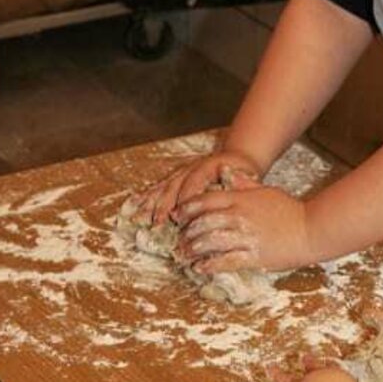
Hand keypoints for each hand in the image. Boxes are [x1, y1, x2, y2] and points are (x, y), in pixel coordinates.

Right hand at [135, 150, 262, 225]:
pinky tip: (136, 205)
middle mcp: (192, 167)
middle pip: (175, 186)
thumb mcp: (247, 178)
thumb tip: (236, 200)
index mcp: (210, 166)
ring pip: (164, 187)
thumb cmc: (243, 173)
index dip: (186, 199)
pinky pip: (159, 186)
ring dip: (153, 203)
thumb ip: (240, 187)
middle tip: (159, 223)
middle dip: (166, 206)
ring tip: (143, 219)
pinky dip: (147, 196)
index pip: (195, 182)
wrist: (236, 158)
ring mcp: (182, 171)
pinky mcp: (176, 176)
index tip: (180, 216)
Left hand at [176, 185, 312, 274]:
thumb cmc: (290, 210)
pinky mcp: (253, 256)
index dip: (187, 209)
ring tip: (185, 255)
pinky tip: (200, 268)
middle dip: (187, 232)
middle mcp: (240, 217)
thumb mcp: (266, 191)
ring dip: (193, 249)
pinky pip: (225, 261)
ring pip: (210, 242)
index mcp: (241, 199)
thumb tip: (226, 171)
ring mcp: (246, 237)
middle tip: (179, 239)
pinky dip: (209, 265)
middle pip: (203, 222)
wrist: (311, 229)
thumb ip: (244, 183)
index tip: (178, 216)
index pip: (205, 201)